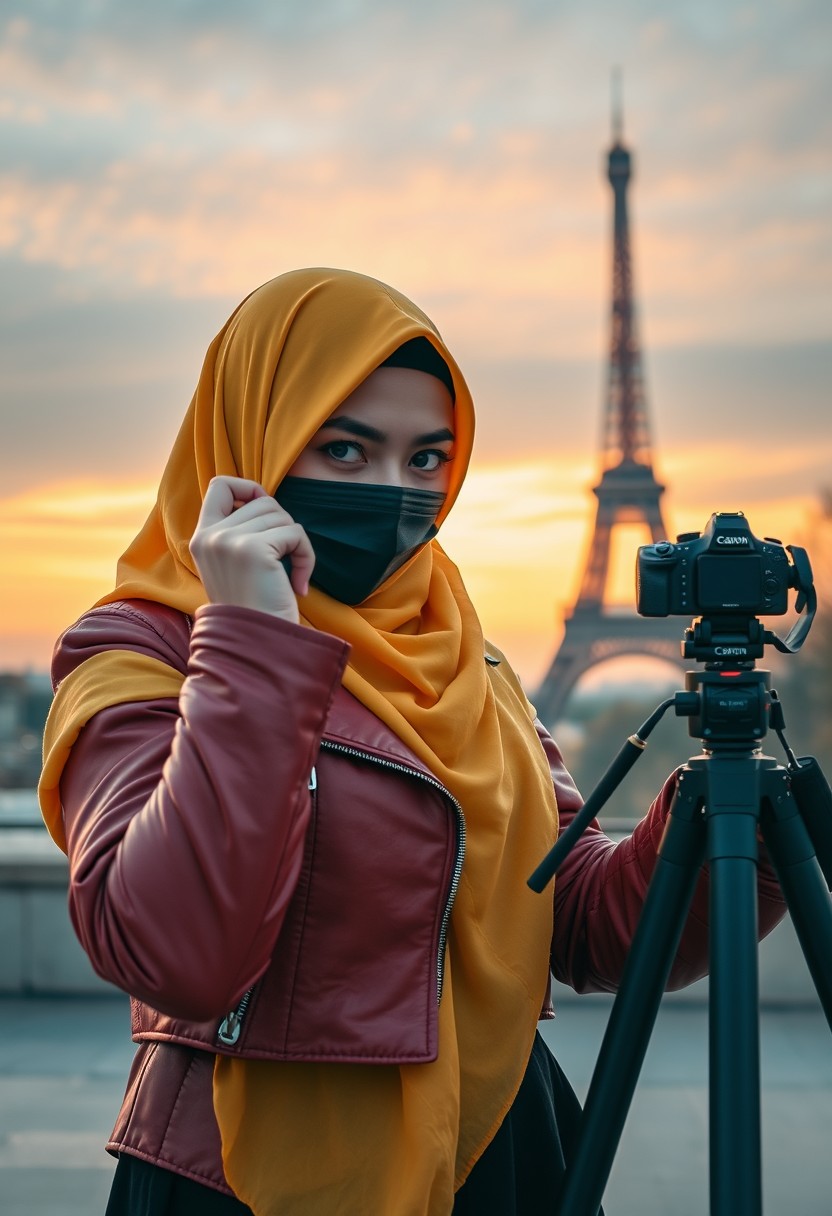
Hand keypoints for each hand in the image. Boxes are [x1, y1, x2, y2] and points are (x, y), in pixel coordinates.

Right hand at [189, 477, 314, 622]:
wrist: (256, 646)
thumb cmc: (254, 609)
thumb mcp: (235, 566)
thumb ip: (238, 532)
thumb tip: (262, 497)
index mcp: (201, 538)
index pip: (220, 485)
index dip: (248, 488)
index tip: (264, 513)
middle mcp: (210, 536)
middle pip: (263, 501)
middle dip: (283, 528)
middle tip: (282, 563)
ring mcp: (228, 540)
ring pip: (281, 515)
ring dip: (296, 545)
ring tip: (289, 577)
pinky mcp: (253, 549)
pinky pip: (296, 534)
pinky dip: (306, 558)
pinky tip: (298, 586)